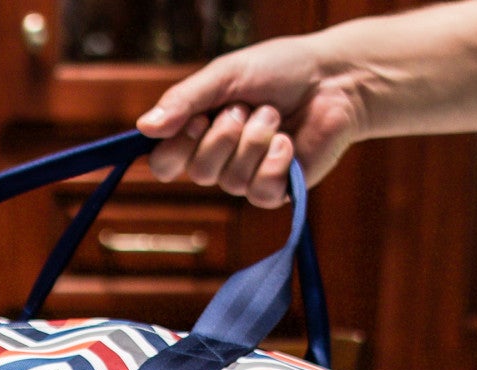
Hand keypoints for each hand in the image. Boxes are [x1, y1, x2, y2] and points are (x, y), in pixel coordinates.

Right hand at [136, 36, 366, 205]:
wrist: (333, 77)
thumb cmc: (279, 70)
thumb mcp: (226, 75)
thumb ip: (185, 99)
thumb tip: (144, 127)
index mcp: (198, 134)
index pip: (163, 164)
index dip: (176, 149)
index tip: (198, 120)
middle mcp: (217, 161)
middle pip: (197, 172)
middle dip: (224, 134)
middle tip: (246, 108)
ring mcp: (246, 179)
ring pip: (231, 180)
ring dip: (256, 139)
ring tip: (274, 115)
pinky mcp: (275, 191)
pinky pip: (260, 191)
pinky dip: (276, 160)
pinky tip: (288, 141)